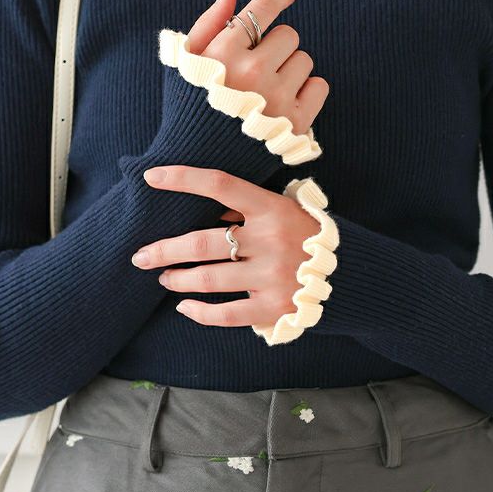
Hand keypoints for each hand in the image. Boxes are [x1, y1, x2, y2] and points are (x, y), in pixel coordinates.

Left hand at [132, 164, 321, 327]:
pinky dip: (199, 312)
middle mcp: (270, 240)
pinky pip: (226, 313)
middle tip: (140, 256)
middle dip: (164, 249)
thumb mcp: (284, 210)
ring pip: (209, 278)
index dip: (182, 179)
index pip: (219, 185)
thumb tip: (200, 211)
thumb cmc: (307, 235)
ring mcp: (272, 276)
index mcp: (271, 207)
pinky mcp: (273, 308)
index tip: (151, 178)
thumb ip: (246, 210)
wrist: (352, 274)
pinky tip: (184, 307)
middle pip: (202, 242)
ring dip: (178, 278)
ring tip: (163, 277)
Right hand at [186, 0, 329, 136]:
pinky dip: (307, 92)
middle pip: (289, 35)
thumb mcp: (187, 61)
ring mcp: (276, 99)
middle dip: (276, 47)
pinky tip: (284, 103)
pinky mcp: (295, 122)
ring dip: (290, 70)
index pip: (262, 10)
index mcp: (223, 54)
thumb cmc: (193, 106)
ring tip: (268, 90)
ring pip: (305, 60)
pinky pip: (319, 86)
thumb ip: (210, 22)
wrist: (199, 162)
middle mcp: (251, 73)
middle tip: (259, 68)